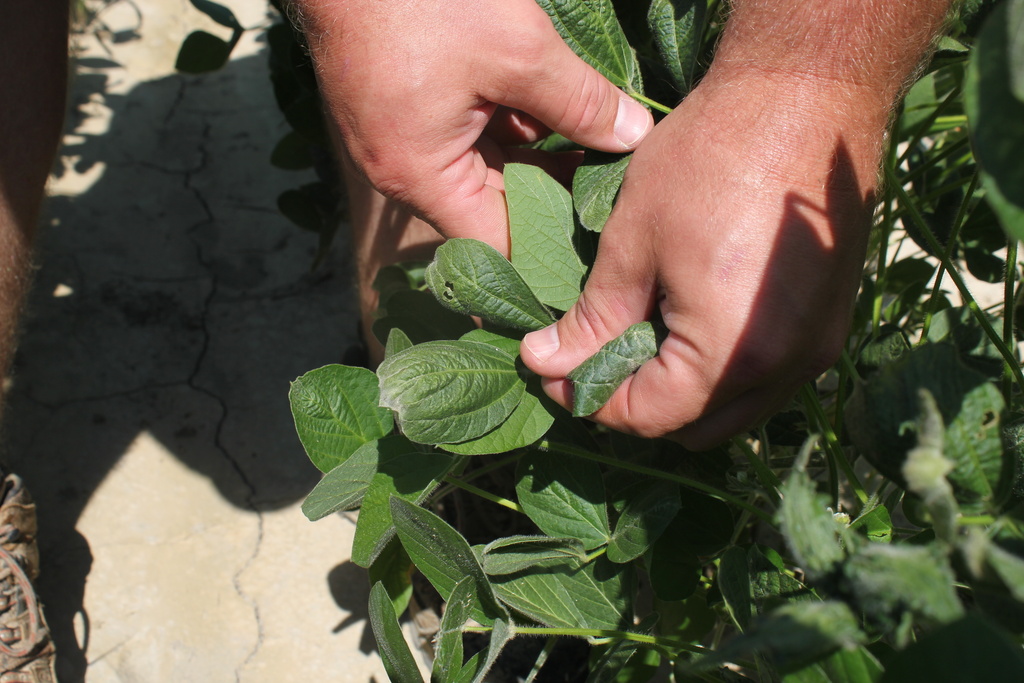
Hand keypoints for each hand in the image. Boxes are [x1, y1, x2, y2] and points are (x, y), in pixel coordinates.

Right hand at [299, 0, 652, 253]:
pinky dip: (513, 122)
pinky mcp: (409, 105)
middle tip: (617, 189)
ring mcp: (405, 137)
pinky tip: (560, 107)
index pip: (496, 243)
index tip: (602, 236)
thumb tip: (634, 136)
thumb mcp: (518, 50)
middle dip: (556, 193)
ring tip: (603, 145)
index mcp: (420, 176)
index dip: (552, 245)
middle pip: (494, 205)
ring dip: (540, 153)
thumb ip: (580, 102)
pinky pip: (471, 132)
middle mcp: (405, 169)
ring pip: (488, 164)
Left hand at [521, 70, 886, 448]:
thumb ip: (592, 318)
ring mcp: (815, 350)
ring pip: (731, 409)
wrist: (806, 98)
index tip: (548, 366)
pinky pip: (763, 378)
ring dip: (677, 390)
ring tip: (633, 336)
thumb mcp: (634, 242)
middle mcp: (784, 370)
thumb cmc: (712, 159)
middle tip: (588, 354)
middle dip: (633, 402)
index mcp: (731, 355)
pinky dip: (717, 370)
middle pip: (692, 426)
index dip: (587, 399)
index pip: (647, 416)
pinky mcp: (827, 325)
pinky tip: (684, 320)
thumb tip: (545, 361)